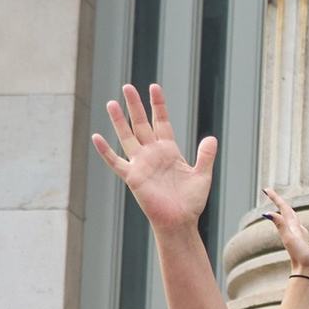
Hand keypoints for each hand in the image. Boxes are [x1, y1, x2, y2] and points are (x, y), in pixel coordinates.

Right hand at [89, 81, 216, 231]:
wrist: (180, 222)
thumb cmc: (191, 202)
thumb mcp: (202, 175)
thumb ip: (206, 156)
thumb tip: (211, 138)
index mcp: (169, 150)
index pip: (161, 121)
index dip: (158, 105)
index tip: (154, 87)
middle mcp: (153, 153)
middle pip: (141, 124)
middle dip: (135, 105)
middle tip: (127, 86)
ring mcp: (141, 164)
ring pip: (127, 137)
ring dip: (119, 121)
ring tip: (111, 103)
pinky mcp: (132, 177)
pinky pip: (116, 162)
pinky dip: (106, 151)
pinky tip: (96, 137)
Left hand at [260, 185, 308, 283]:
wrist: (307, 275)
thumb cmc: (300, 257)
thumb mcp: (290, 239)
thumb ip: (280, 225)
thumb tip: (266, 213)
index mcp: (292, 229)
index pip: (283, 210)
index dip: (276, 198)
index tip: (266, 189)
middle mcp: (296, 234)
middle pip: (289, 216)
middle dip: (282, 205)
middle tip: (274, 195)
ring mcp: (303, 244)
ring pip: (299, 228)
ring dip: (295, 220)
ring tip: (292, 216)